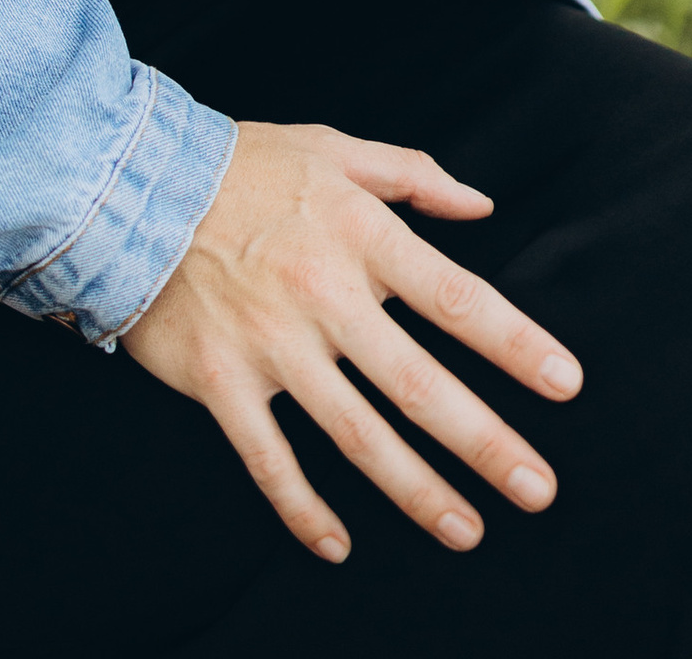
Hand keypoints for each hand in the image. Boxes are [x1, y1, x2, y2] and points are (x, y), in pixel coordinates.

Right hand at [122, 121, 580, 565]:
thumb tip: (482, 204)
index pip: (454, 298)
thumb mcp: (330, 148)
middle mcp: (323, 296)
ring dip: (418, 491)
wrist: (126, 184)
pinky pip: (269, 461)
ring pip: (358, 435)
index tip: (565, 383)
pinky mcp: (220, 382)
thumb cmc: (240, 165)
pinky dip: (303, 508)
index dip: (513, 342)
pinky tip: (339, 545)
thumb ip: (411, 174)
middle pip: (419, 385)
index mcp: (358, 234)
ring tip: (469, 530)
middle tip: (540, 489)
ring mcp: (271, 346)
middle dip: (485, 442)